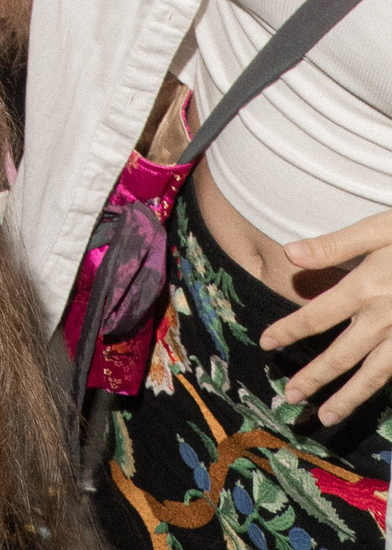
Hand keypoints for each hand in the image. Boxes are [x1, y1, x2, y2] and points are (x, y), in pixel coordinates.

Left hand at [261, 209, 391, 422]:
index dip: (289, 330)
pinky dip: (381, 388)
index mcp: (366, 288)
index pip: (316, 316)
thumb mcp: (378, 230)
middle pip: (341, 355)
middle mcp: (384, 320)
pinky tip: (367, 399)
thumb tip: (289, 255)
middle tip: (290, 396)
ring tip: (326, 416)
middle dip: (314, 377)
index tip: (266, 343)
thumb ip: (334, 245)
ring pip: (373, 375)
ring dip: (348, 398)